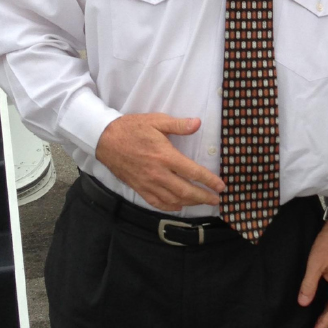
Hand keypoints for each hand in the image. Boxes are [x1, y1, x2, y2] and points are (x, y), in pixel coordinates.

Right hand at [95, 113, 225, 210]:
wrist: (105, 140)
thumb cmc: (132, 128)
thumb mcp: (156, 121)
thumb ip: (178, 124)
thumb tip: (198, 123)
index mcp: (165, 156)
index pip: (192, 172)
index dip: (209, 181)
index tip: (221, 186)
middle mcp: (158, 173)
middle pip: (185, 190)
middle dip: (203, 197)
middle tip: (216, 200)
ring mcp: (147, 183)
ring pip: (173, 199)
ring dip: (190, 203)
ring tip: (202, 203)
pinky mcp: (139, 188)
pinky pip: (156, 202)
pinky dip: (169, 207)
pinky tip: (178, 206)